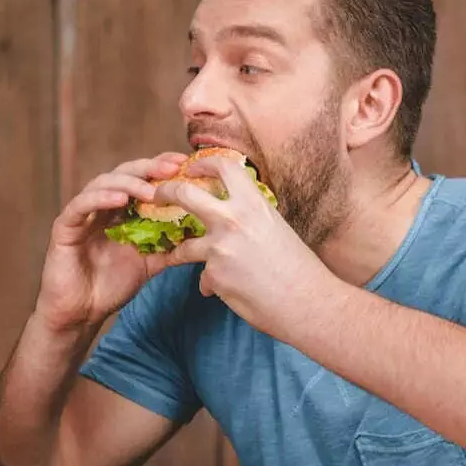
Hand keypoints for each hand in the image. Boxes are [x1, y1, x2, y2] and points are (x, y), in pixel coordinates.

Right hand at [34, 153, 185, 329]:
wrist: (82, 313)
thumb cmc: (111, 286)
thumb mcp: (149, 263)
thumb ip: (170, 248)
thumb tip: (202, 237)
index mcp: (122, 210)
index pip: (142, 179)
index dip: (161, 167)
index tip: (184, 163)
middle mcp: (102, 206)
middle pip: (124, 174)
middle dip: (149, 168)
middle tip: (172, 168)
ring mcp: (83, 214)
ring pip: (103, 183)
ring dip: (129, 183)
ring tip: (151, 190)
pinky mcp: (65, 227)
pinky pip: (81, 206)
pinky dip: (100, 199)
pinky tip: (120, 201)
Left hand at [152, 153, 342, 337]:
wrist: (308, 302)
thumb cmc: (299, 267)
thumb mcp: (276, 228)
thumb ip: (251, 218)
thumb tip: (233, 217)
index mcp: (254, 203)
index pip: (223, 167)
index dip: (203, 163)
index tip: (192, 168)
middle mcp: (233, 220)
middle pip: (185, 194)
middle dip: (165, 192)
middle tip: (157, 196)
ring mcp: (220, 249)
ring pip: (184, 247)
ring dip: (179, 253)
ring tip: (177, 256)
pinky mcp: (215, 277)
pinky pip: (204, 278)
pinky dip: (212, 284)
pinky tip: (224, 291)